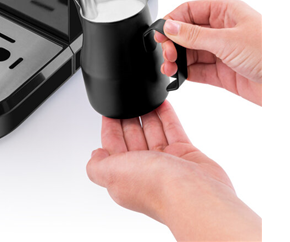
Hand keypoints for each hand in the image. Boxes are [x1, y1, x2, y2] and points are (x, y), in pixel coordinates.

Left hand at [87, 101, 260, 240]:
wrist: (194, 194)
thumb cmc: (155, 187)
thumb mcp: (112, 173)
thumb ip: (96, 166)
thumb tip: (94, 156)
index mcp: (124, 175)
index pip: (113, 145)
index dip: (111, 127)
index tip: (110, 110)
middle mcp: (144, 169)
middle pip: (133, 136)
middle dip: (129, 117)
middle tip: (128, 99)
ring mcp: (166, 162)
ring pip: (153, 131)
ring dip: (148, 113)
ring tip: (144, 96)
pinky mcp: (185, 155)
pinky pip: (173, 130)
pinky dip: (167, 116)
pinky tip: (162, 103)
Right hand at [155, 0, 261, 104]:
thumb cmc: (271, 52)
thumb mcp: (227, 40)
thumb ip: (195, 35)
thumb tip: (170, 27)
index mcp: (225, 12)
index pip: (190, 10)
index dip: (172, 20)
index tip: (159, 33)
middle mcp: (222, 30)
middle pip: (187, 32)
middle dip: (173, 42)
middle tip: (166, 53)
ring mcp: (222, 51)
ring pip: (191, 52)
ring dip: (177, 59)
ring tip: (169, 67)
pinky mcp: (223, 72)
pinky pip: (198, 70)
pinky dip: (185, 73)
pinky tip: (178, 76)